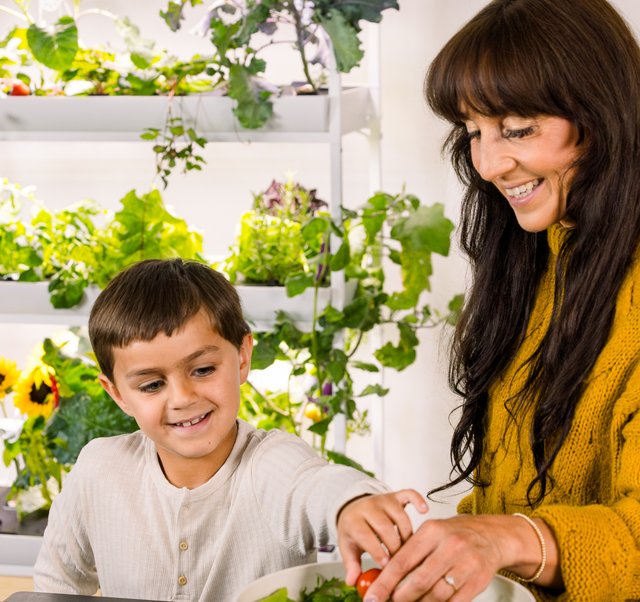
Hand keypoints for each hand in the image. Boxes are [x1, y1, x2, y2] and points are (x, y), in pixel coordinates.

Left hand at [337, 489, 428, 586]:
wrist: (355, 509)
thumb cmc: (354, 531)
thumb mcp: (348, 547)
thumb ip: (351, 564)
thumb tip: (353, 581)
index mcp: (354, 519)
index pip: (364, 534)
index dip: (376, 550)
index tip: (386, 565)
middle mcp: (369, 506)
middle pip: (385, 526)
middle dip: (394, 547)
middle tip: (401, 562)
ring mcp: (384, 500)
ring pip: (400, 516)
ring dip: (407, 535)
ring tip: (409, 551)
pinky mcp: (396, 496)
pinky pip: (408, 494)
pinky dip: (418, 500)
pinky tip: (424, 510)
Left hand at [362, 514, 560, 601]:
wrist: (491, 535)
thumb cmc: (455, 534)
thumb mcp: (430, 533)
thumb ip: (410, 552)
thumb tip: (386, 577)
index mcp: (432, 531)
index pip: (402, 560)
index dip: (385, 582)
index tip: (372, 597)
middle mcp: (449, 546)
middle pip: (418, 581)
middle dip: (399, 597)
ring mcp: (465, 564)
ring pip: (435, 595)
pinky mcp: (478, 581)